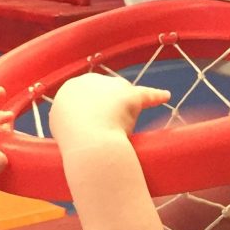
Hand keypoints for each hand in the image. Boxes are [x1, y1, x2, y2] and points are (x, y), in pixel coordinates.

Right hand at [49, 74, 170, 147]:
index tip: (95, 125)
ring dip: (126, 110)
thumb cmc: (77, 148)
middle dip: (108, 108)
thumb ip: (74, 123)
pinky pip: (146, 94)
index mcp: (68, 90)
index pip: (85, 95)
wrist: (89, 147)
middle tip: (107, 130)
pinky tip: (165, 96)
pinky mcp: (129, 94)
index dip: (93, 111)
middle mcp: (88, 81)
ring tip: (121, 130)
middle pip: (104, 91)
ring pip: (123, 95)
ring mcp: (109, 86)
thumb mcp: (65, 133)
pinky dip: (155, 96)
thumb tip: (85, 126)